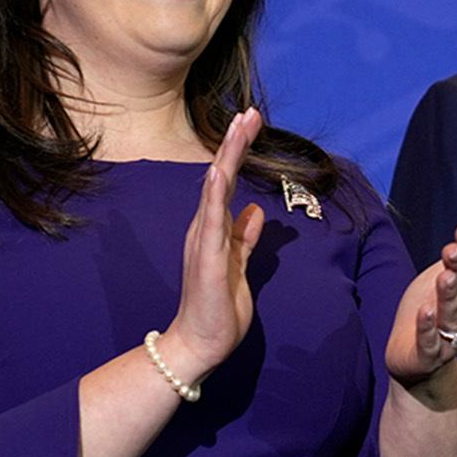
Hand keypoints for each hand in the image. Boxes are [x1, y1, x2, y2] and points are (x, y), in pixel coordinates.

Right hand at [159, 109, 264, 380]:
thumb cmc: (218, 309)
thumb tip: (256, 211)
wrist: (200, 344)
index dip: (238, 153)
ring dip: (228, 157)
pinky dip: (214, 194)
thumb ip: (245, 239)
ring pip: (216, 189)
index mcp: (214, 230)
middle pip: (221, 177)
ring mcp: (204, 241)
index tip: (251, 124)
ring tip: (238, 127)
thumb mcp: (239, 267)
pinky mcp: (208, 258)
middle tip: (249, 112)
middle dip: (235, 144)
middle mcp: (205, 229)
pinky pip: (210, 221)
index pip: (227, 183)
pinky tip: (218, 171)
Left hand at [385, 205, 456, 388]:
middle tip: (452, 249)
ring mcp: (449, 336)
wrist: (415, 355)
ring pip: (452, 314)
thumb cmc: (438, 305)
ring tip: (444, 278)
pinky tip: (424, 312)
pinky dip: (427, 328)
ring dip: (449, 296)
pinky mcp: (427, 354)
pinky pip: (430, 342)